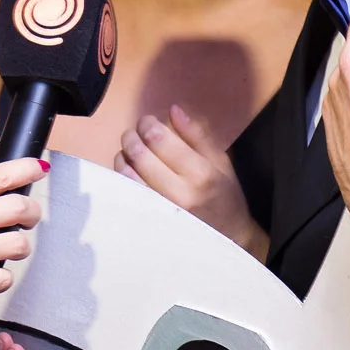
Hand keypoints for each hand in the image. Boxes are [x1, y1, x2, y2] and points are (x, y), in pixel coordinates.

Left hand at [116, 105, 265, 259]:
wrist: (227, 240)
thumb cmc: (223, 197)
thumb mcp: (220, 162)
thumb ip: (197, 135)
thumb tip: (173, 109)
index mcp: (200, 174)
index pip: (159, 138)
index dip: (147, 124)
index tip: (147, 121)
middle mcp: (179, 193)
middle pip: (139, 154)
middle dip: (132, 136)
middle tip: (134, 133)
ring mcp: (161, 210)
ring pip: (126, 173)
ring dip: (124, 155)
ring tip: (131, 151)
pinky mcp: (149, 220)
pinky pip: (125, 192)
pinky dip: (122, 175)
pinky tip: (129, 171)